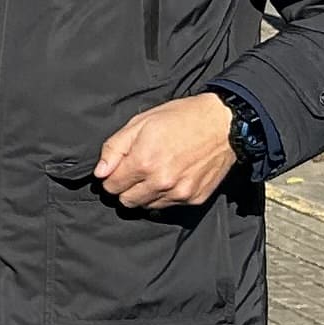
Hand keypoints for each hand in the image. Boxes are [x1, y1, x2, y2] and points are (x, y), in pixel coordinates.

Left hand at [94, 93, 236, 210]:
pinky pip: (169, 206)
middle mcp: (161, 182)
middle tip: (135, 172)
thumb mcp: (141, 122)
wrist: (223, 124)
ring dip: (145, 194)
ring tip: (155, 172)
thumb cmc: (181, 118)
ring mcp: (179, 193)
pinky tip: (172, 177)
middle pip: (127, 201)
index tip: (118, 170)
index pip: (112, 187)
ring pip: (147, 206)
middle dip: (126, 189)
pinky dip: (165, 196)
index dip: (111, 178)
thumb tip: (100, 173)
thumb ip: (115, 148)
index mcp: (143, 162)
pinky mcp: (194, 198)